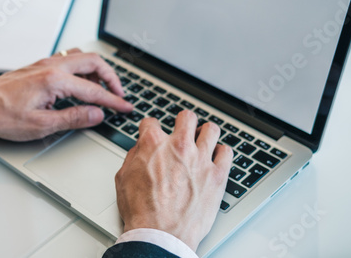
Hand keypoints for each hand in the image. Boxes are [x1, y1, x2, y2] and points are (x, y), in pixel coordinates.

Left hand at [0, 49, 132, 140]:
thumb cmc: (4, 116)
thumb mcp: (42, 125)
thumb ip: (74, 118)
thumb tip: (97, 115)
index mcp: (54, 80)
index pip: (94, 90)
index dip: (113, 101)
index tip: (125, 107)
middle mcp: (51, 66)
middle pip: (93, 62)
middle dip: (111, 78)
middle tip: (118, 95)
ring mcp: (44, 63)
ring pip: (81, 57)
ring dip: (96, 70)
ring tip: (101, 90)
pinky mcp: (39, 66)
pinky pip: (68, 59)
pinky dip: (82, 69)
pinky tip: (80, 83)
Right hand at [115, 110, 232, 250]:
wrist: (160, 234)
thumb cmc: (142, 211)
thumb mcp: (123, 179)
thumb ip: (133, 157)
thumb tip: (139, 151)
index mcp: (153, 144)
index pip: (151, 121)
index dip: (149, 127)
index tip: (152, 132)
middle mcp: (179, 146)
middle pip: (186, 117)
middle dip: (183, 121)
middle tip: (182, 129)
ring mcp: (201, 159)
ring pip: (211, 130)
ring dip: (205, 132)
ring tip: (203, 139)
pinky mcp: (217, 175)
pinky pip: (226, 153)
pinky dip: (222, 152)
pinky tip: (216, 156)